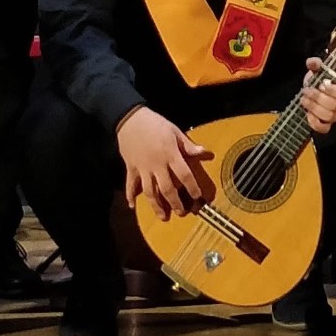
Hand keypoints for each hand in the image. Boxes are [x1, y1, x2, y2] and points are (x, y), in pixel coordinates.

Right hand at [116, 106, 211, 221]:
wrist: (130, 119)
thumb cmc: (155, 124)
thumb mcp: (174, 131)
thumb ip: (188, 145)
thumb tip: (205, 153)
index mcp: (170, 154)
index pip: (184, 175)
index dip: (192, 187)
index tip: (197, 197)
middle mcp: (156, 164)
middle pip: (167, 188)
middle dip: (175, 202)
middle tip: (182, 213)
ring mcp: (142, 168)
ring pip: (149, 191)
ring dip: (156, 205)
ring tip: (163, 217)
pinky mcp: (131, 168)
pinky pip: (130, 184)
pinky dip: (130, 195)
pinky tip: (132, 205)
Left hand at [299, 58, 335, 133]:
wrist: (313, 93)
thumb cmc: (319, 82)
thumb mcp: (318, 71)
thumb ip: (316, 64)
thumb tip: (311, 62)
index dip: (334, 90)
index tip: (322, 84)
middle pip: (333, 105)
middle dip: (317, 97)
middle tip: (306, 90)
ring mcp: (335, 116)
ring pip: (327, 116)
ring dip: (313, 107)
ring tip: (304, 99)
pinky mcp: (326, 125)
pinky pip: (323, 128)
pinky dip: (314, 122)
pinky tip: (308, 113)